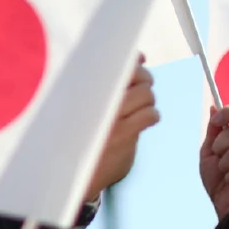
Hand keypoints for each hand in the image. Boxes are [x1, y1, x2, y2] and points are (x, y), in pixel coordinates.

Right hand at [85, 60, 159, 201]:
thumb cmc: (85, 131)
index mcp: (85, 86)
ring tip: (139, 108)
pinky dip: (152, 115)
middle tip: (140, 89)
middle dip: (144, 80)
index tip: (137, 64)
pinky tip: (143, 121)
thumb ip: (116, 77)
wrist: (75, 172)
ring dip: (148, 100)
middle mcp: (95, 97)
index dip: (132, 61)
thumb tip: (141, 56)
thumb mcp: (92, 101)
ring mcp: (109, 116)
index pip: (118, 61)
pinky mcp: (122, 134)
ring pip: (146, 94)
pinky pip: (149, 115)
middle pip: (137, 74)